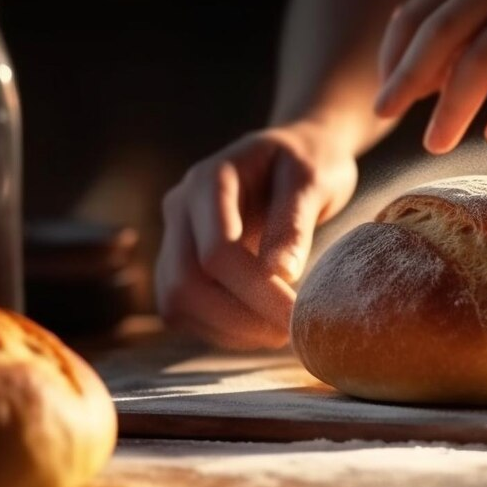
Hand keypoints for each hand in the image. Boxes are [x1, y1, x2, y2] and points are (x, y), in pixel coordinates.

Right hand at [154, 121, 358, 349]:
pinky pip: (185, 312)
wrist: (295, 155)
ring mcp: (174, 238)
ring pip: (177, 304)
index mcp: (209, 179)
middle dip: (239, 318)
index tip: (300, 313)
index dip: (256, 290)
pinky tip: (261, 327)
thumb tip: (281, 272)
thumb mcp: (313, 181)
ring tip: (281, 331)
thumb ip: (295, 222)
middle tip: (291, 332)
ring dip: (229, 330)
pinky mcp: (179, 265)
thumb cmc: (307, 162)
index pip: (216, 250)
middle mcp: (180, 208)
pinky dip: (222, 330)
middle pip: (185, 283)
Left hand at [374, 0, 486, 152]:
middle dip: (407, 79)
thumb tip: (420, 79)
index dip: (393, 56)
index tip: (383, 98)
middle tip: (384, 118)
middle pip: (441, 32)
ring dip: (453, 104)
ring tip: (436, 143)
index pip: (420, 12)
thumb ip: (475, 28)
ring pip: (484, 55)